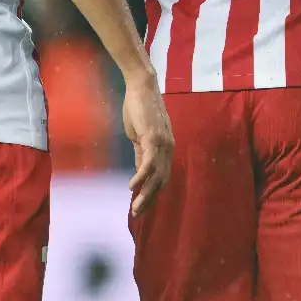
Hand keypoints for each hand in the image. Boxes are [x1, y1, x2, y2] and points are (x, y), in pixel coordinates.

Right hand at [120, 73, 173, 216]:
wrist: (141, 87)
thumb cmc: (140, 109)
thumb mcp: (140, 136)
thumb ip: (141, 154)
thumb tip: (139, 173)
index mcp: (166, 148)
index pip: (162, 177)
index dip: (153, 193)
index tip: (142, 206)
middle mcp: (168, 148)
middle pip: (162, 180)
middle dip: (150, 199)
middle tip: (138, 214)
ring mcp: (162, 143)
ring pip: (157, 175)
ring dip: (145, 193)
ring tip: (135, 207)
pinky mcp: (153, 137)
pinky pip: (149, 161)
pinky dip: (141, 176)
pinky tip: (132, 186)